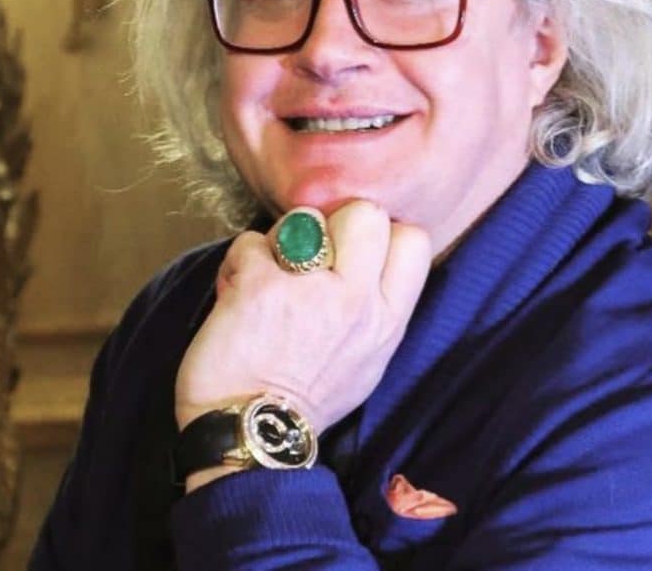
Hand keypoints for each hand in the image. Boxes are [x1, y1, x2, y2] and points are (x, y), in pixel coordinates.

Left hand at [174, 200, 431, 435]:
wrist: (252, 437)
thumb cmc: (306, 403)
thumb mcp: (368, 362)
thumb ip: (374, 311)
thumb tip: (365, 266)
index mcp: (387, 321)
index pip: (414, 239)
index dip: (383, 234)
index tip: (355, 253)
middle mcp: (357, 301)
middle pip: (366, 213)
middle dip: (335, 222)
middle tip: (312, 254)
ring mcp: (309, 290)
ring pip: (306, 216)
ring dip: (282, 237)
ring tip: (271, 271)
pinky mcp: (259, 286)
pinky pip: (251, 241)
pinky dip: (239, 261)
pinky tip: (237, 290)